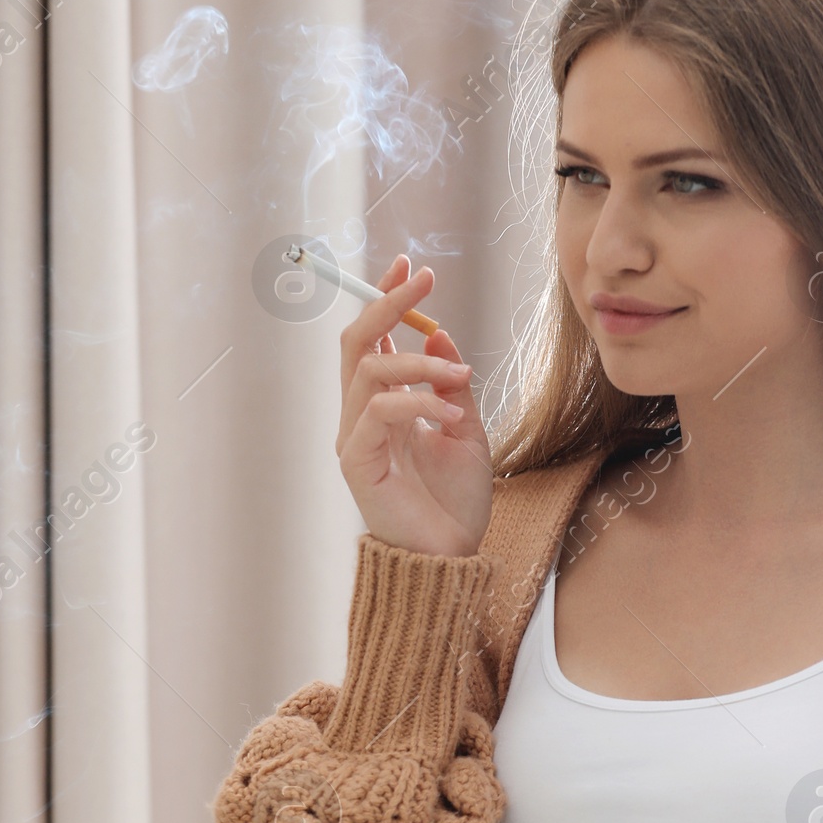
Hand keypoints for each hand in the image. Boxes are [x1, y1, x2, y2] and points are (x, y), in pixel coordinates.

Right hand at [336, 254, 492, 556]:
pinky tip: (450, 419)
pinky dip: (419, 404)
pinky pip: (379, 413)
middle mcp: (362, 415)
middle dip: (387, 303)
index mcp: (385, 404)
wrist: (451, 556)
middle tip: (423, 281)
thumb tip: (441, 333)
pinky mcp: (357, 461)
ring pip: (370, 370)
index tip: (408, 266)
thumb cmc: (455, 500)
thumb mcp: (467, 429)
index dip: (385, 298)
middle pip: (357, 342)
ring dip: (420, 363)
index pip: (374, 339)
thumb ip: (450, 384)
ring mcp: (356, 437)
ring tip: (459, 378)